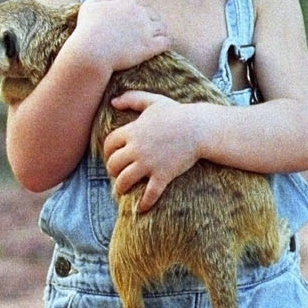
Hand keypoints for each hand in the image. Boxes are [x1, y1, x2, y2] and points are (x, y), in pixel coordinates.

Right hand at [70, 0, 169, 74]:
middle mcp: (140, 13)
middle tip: (148, 32)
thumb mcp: (90, 6)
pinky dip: (165, 43)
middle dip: (152, 22)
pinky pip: (166, 42)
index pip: (141, 5)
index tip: (137, 21)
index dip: (140, 13)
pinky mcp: (150, 46)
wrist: (91, 51)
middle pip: (154, 15)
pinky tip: (161, 47)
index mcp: (128, 3)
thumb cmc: (87, 29)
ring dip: (160, 32)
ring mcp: (146, 30)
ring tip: (158, 39)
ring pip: (162, 28)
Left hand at [103, 92, 203, 210]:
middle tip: (117, 174)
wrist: (199, 128)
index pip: (110, 143)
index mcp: (133, 131)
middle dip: (112, 171)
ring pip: (125, 180)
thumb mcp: (154, 101)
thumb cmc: (177, 114)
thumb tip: (113, 101)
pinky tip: (141, 209)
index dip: (108, 151)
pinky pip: (149, 194)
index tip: (112, 156)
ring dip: (121, 187)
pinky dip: (144, 204)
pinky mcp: (163, 175)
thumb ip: (132, 98)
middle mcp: (137, 149)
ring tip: (122, 190)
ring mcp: (149, 163)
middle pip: (114, 164)